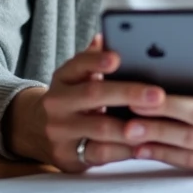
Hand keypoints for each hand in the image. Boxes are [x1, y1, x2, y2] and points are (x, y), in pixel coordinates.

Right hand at [3, 35, 167, 171]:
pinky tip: (144, 145)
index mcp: (63, 77)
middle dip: (128, 93)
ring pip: (98, 128)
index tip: (117, 57)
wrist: (35, 130)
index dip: (97, 61)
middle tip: (157, 94)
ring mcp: (60, 131)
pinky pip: (100, 153)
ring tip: (156, 123)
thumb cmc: (70, 98)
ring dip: (130, 126)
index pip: (78, 64)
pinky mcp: (68, 156)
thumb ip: (93, 60)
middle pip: (93, 95)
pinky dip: (124, 150)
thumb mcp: (76, 77)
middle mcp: (57, 102)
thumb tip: (106, 36)